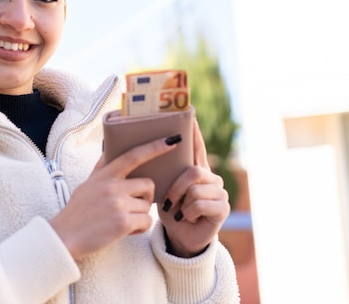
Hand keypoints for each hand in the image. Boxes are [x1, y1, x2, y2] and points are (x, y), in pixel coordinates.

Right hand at [49, 137, 176, 259]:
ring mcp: (117, 204)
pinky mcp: (122, 223)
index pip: (133, 156)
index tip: (171, 141)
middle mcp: (112, 186)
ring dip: (139, 216)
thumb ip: (101, 167)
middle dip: (145, 197)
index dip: (153, 147)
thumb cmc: (77, 212)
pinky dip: (139, 229)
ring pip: (147, 206)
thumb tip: (108, 148)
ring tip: (122, 222)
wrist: (64, 237)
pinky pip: (146, 222)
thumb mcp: (87, 184)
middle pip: (148, 184)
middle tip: (132, 206)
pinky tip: (125, 231)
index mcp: (105, 175)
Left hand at [158, 119, 229, 257]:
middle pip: (193, 170)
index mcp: (194, 168)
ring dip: (181, 203)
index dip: (194, 130)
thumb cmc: (168, 209)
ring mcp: (219, 191)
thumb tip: (126, 146)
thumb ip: (155, 169)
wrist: (178, 236)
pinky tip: (188, 218)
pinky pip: (200, 203)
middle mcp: (210, 176)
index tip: (190, 112)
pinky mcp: (223, 207)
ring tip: (179, 211)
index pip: (196, 145)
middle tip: (168, 201)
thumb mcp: (159, 187)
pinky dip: (188, 213)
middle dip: (176, 188)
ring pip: (195, 188)